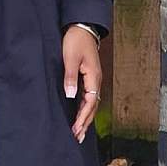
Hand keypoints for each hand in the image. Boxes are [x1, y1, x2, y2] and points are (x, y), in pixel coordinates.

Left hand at [62, 24, 101, 142]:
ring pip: (91, 103)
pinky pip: (88, 97)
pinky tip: (79, 115)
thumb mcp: (70, 58)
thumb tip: (70, 95)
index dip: (82, 117)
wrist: (82, 27)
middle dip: (85, 123)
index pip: (89, 103)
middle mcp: (96, 80)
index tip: (75, 129)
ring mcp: (93, 79)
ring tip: (79, 132)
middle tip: (77, 138)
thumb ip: (70, 77)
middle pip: (92, 107)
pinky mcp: (88, 77)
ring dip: (85, 118)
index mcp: (93, 77)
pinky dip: (84, 108)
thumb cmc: (76, 40)